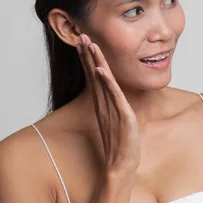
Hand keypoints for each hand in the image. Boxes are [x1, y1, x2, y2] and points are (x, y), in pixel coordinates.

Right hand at [77, 34, 140, 175]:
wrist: (120, 167)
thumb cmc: (120, 147)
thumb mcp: (116, 123)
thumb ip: (114, 110)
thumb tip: (114, 101)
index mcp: (102, 105)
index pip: (93, 78)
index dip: (88, 60)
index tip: (84, 43)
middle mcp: (103, 105)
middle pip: (93, 75)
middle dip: (88, 55)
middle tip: (81, 35)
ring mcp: (111, 110)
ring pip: (101, 81)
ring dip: (95, 62)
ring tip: (89, 44)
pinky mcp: (121, 117)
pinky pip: (113, 96)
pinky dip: (107, 82)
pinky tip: (100, 70)